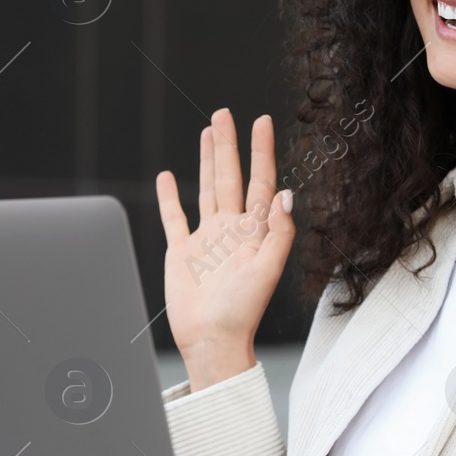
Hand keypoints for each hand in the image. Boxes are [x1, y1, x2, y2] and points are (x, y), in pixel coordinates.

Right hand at [155, 109, 294, 390]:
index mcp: (254, 231)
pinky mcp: (182, 252)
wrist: (211, 341)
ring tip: (207, 133)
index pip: (260, 181)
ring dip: (206, 161)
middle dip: (228, 145)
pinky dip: (170, 197)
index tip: (260, 122)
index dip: (261, 151)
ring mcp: (206, 239)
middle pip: (230, 176)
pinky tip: (169, 177)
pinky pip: (174, 218)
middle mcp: (230, 230)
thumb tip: (287, 193)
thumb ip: (280, 231)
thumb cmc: (242, 312)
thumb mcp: (268, 269)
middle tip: (225, 114)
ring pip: (206, 189)